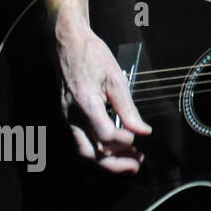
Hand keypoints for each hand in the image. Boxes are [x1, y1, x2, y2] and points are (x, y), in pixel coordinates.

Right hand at [54, 12, 151, 172]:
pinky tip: (115, 150)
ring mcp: (67, 119)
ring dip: (107, 160)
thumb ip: (128, 108)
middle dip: (115, 164)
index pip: (105, 136)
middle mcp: (72, 116)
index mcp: (85, 104)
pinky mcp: (68, 118)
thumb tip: (142, 131)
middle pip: (91, 153)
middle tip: (137, 165)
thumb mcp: (116, 79)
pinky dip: (98, 151)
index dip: (124, 142)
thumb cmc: (93, 57)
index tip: (140, 140)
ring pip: (84, 151)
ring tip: (130, 160)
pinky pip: (81, 142)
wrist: (68, 45)